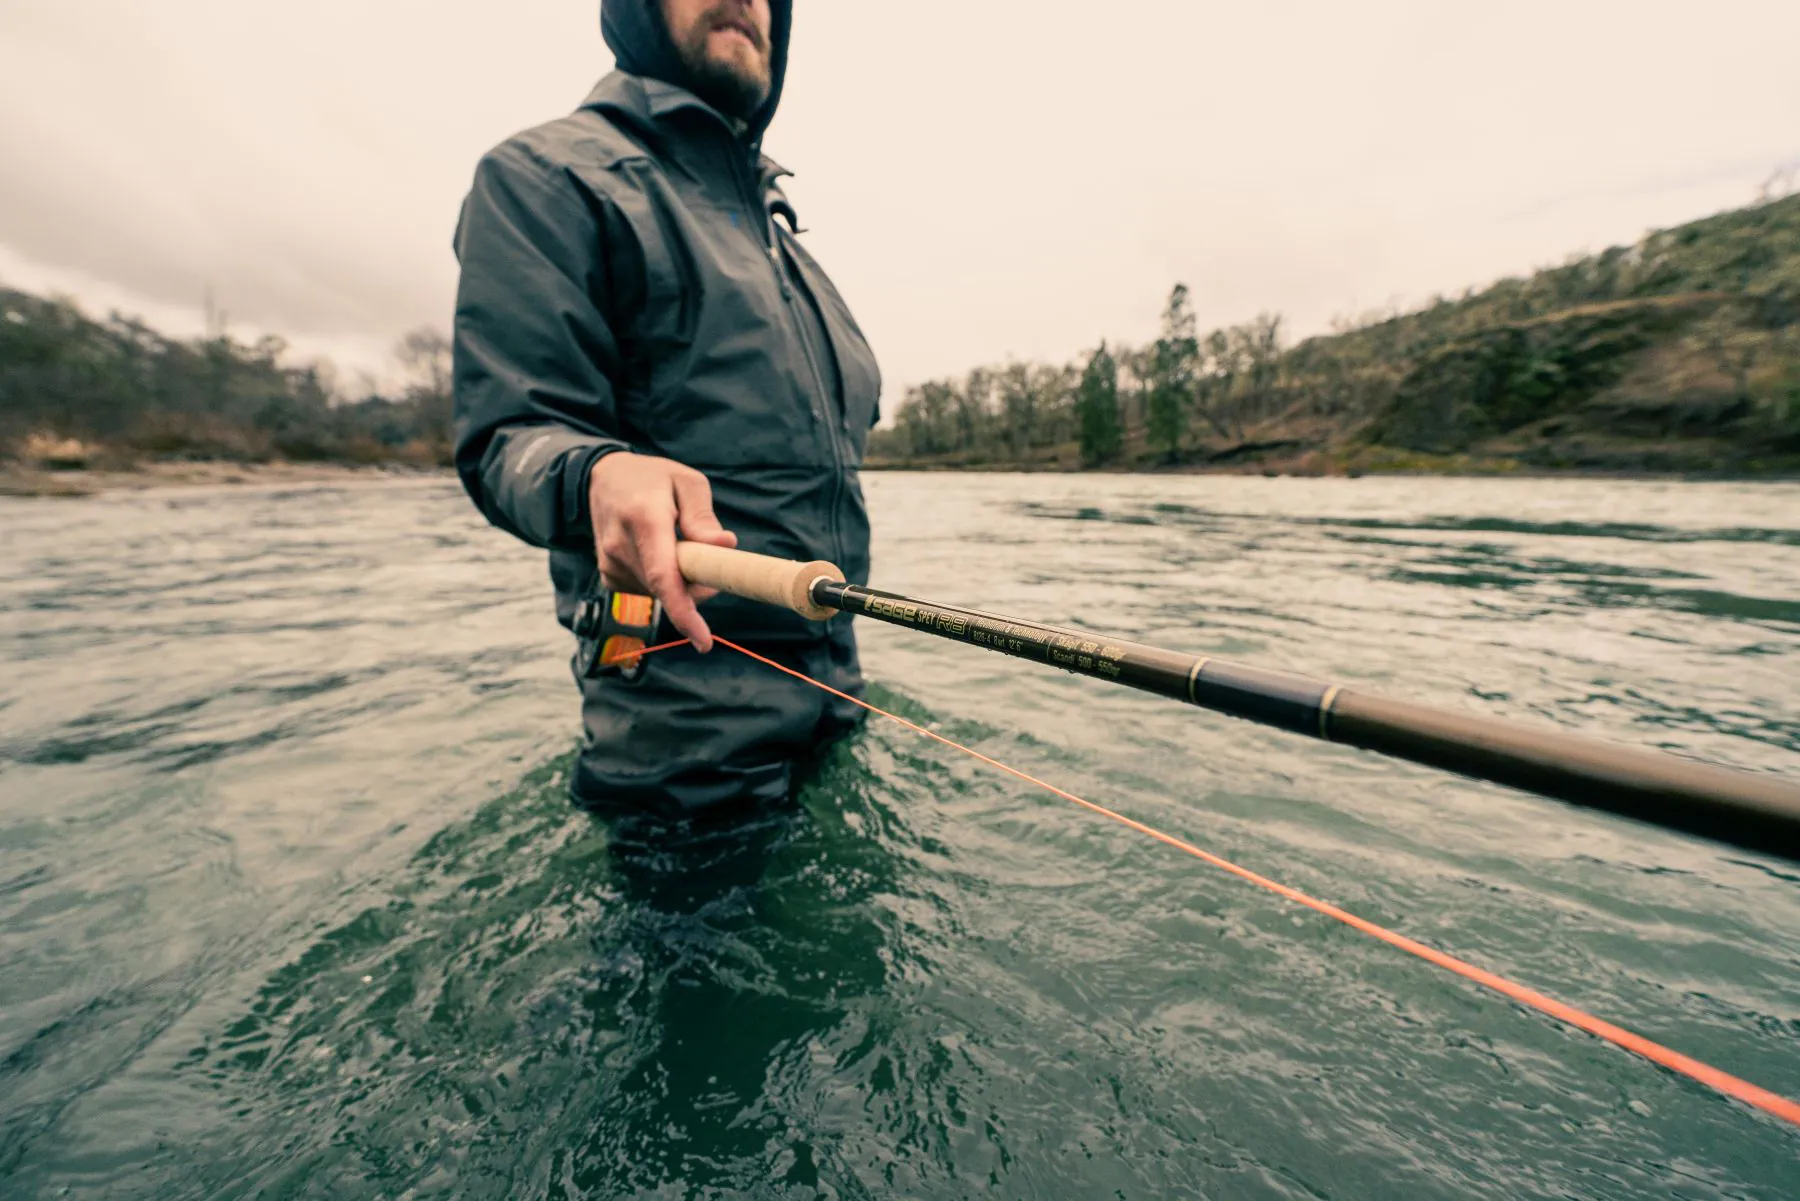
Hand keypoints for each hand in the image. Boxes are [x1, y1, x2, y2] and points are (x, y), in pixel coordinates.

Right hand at [588, 452, 736, 651]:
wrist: (604, 478)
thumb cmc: (652, 478)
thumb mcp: (687, 482)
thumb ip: (704, 517)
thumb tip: (724, 546)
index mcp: (644, 519)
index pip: (664, 577)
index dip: (685, 612)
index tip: (703, 641)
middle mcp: (621, 546)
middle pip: (669, 589)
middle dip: (698, 586)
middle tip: (711, 558)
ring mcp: (610, 564)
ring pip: (660, 593)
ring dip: (681, 582)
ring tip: (680, 546)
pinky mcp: (609, 575)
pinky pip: (648, 591)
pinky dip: (663, 582)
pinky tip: (660, 555)